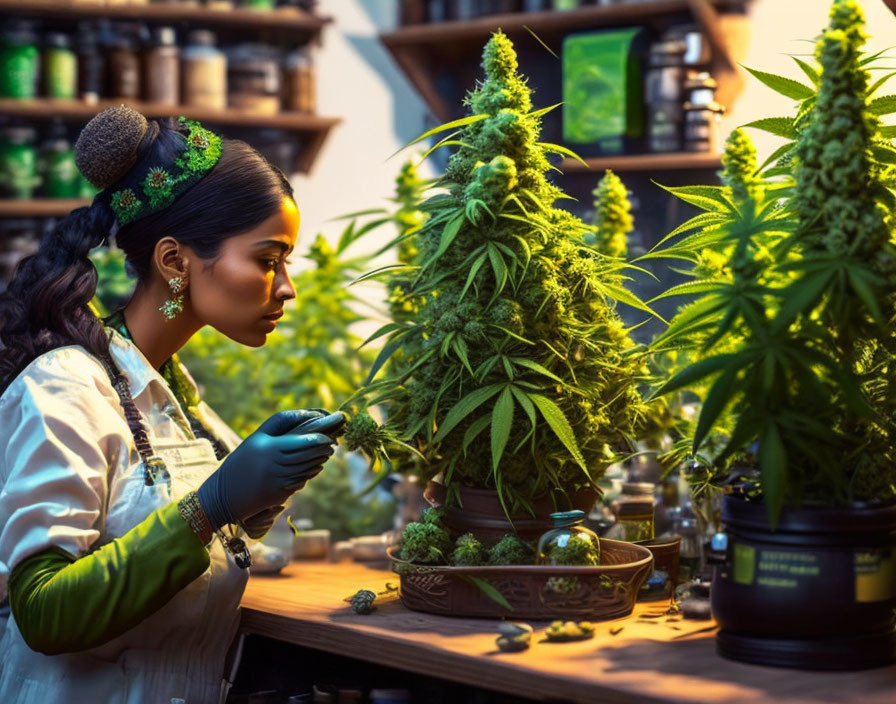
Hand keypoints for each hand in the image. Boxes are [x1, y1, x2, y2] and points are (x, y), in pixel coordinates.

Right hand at [197, 409, 336, 530]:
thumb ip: (279, 422)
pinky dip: (311, 472)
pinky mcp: (280, 494)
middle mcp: (275, 465)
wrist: (224, 495)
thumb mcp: (256, 438)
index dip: (319, 439)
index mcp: (269, 448)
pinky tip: (316, 466)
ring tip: (327, 453)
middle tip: (333, 443)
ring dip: (320, 460)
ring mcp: (279, 481)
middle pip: (309, 455)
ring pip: (308, 469)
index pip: (303, 442)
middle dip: (324, 449)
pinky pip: (302, 481)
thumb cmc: (242, 460)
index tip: (329, 435)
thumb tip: (306, 414)